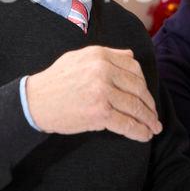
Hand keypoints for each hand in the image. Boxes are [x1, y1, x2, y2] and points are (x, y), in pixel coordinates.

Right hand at [26, 45, 161, 141]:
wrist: (36, 100)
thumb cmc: (57, 79)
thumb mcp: (79, 57)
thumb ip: (107, 54)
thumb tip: (130, 56)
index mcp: (100, 55)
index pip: (133, 67)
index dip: (143, 82)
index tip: (145, 93)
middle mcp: (103, 70)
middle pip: (138, 87)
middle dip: (149, 103)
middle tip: (153, 114)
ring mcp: (102, 91)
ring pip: (135, 106)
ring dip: (148, 119)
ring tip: (153, 126)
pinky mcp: (100, 112)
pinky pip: (127, 123)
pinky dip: (139, 131)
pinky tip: (144, 135)